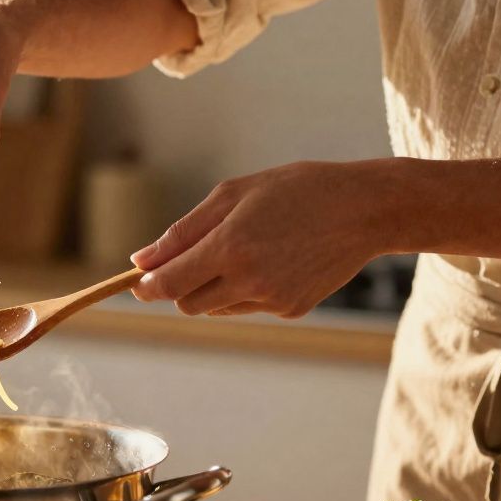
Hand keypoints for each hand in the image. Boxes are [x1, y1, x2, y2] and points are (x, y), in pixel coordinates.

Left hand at [129, 160, 395, 317]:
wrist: (364, 210)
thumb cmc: (296, 190)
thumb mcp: (233, 195)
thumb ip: (183, 232)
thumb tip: (141, 261)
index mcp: (230, 246)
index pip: (169, 284)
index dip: (147, 287)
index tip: (136, 284)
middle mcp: (249, 279)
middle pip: (187, 303)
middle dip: (179, 286)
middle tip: (191, 260)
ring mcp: (271, 299)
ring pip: (215, 308)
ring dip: (211, 288)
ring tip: (241, 250)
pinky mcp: (290, 310)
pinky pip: (247, 307)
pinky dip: (243, 291)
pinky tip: (270, 261)